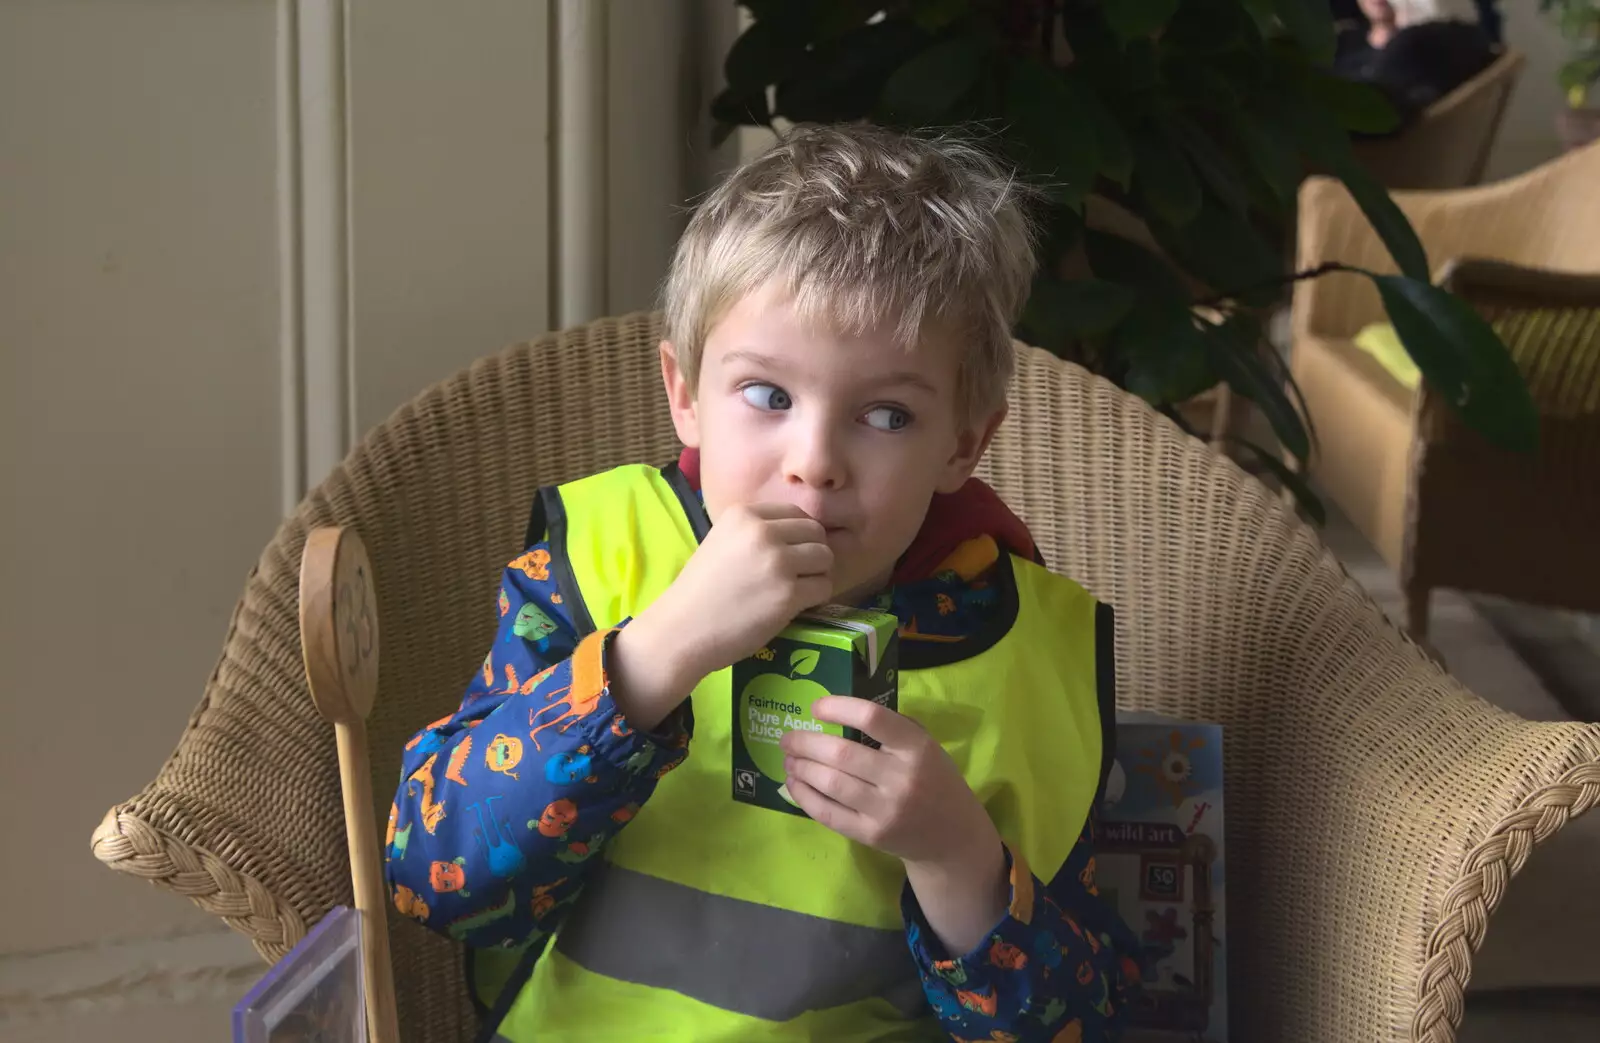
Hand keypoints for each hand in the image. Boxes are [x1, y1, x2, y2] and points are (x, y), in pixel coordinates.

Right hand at [610, 503, 831, 729]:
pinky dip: (815, 599)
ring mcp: (778, 562)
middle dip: (812, 553)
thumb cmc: (700, 591)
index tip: (790, 554)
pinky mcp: (788, 594)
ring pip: (825, 558)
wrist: (682, 629)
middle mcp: (763, 532)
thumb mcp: (722, 542)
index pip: (796, 512)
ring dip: (817, 575)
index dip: (799, 535)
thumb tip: (799, 535)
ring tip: (797, 590)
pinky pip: (824, 588)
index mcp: (744, 514)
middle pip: (815, 532)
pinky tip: (795, 606)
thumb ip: (756, 533)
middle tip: (798, 574)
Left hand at [779, 697, 1000, 867]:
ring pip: (831, 783)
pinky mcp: (871, 835)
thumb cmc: (933, 780)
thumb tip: (838, 712)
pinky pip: (828, 814)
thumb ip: (892, 728)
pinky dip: (805, 796)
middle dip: (805, 742)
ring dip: (801, 768)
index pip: (872, 718)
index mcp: (916, 748)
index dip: (838, 708)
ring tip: (788, 759)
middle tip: (787, 738)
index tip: (816, 707)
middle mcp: (901, 778)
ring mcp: (885, 810)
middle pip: (842, 754)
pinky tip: (793, 784)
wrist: (951, 837)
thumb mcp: (926, 746)